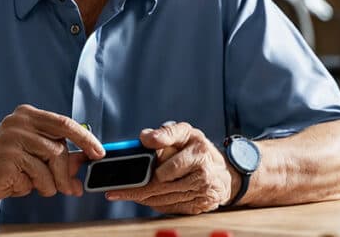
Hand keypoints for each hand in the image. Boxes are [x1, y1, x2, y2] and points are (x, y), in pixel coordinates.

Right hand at [0, 105, 104, 206]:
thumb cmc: (7, 169)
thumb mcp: (37, 160)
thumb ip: (60, 157)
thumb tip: (86, 161)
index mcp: (27, 115)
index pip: (64, 122)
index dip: (85, 138)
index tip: (98, 152)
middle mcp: (19, 121)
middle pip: (61, 142)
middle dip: (69, 169)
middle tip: (71, 187)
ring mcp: (12, 136)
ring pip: (53, 159)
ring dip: (52, 181)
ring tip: (42, 187)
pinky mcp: (8, 155)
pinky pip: (39, 174)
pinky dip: (37, 186)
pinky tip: (22, 185)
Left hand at [104, 122, 236, 214]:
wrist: (224, 175)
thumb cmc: (198, 151)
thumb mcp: (185, 134)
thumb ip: (165, 133)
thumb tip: (144, 137)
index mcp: (196, 145)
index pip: (170, 144)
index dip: (152, 146)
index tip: (137, 147)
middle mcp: (202, 166)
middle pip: (161, 179)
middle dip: (137, 185)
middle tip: (116, 189)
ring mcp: (202, 188)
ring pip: (163, 195)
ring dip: (141, 196)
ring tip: (124, 194)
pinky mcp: (200, 204)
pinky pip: (170, 206)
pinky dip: (155, 204)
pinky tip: (144, 199)